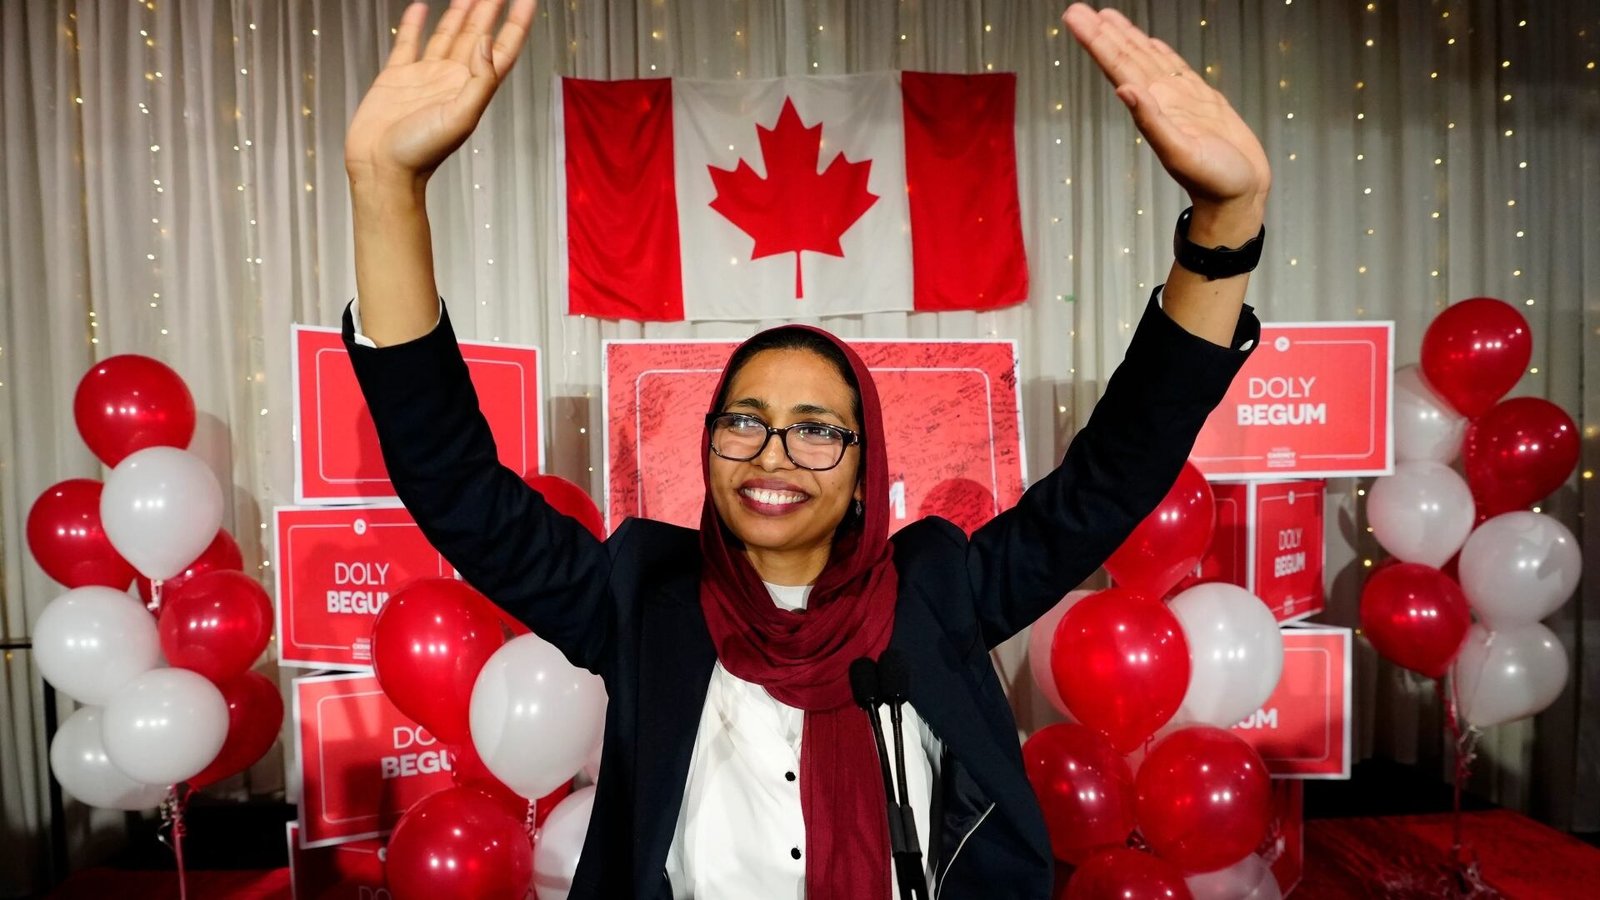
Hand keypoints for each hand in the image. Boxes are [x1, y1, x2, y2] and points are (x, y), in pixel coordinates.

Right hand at [344, 0, 536, 190]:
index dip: (516, 22)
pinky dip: (414, 24)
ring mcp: (425, 76)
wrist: (381, 169)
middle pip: (477, 34)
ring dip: (460, 11)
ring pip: (447, 34)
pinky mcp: (397, 77)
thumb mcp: (461, 118)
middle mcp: (452, 78)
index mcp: (472, 88)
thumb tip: (487, 42)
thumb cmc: (420, 153)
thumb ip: (479, 81)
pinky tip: (420, 7)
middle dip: (490, 9)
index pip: (503, 48)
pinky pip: (409, 43)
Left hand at [1063, 4, 1269, 223]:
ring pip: (1148, 59)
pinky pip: (1177, 69)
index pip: (1118, 66)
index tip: (1075, 18)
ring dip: (1126, 38)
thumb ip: (1152, 122)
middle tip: (1077, 10)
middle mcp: (1162, 100)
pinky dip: (1160, 53)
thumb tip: (1123, 90)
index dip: (1096, 41)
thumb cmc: (1214, 182)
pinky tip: (1150, 43)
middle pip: (1126, 57)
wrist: (1240, 197)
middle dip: (1102, 32)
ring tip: (1105, 17)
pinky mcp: (1202, 102)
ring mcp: (1181, 100)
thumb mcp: (1181, 153)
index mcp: (1153, 108)